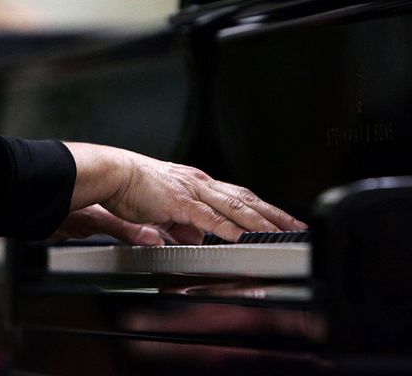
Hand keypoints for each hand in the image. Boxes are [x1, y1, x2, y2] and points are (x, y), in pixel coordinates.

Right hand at [64, 142, 305, 242]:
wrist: (112, 173)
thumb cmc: (132, 189)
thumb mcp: (166, 211)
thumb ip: (184, 225)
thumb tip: (200, 238)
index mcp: (200, 184)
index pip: (241, 197)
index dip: (265, 210)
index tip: (284, 221)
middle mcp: (202, 183)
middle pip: (247, 200)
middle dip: (275, 215)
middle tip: (299, 228)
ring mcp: (193, 190)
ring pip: (234, 206)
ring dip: (260, 221)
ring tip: (280, 234)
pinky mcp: (178, 200)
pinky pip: (207, 215)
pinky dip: (226, 226)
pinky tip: (241, 236)